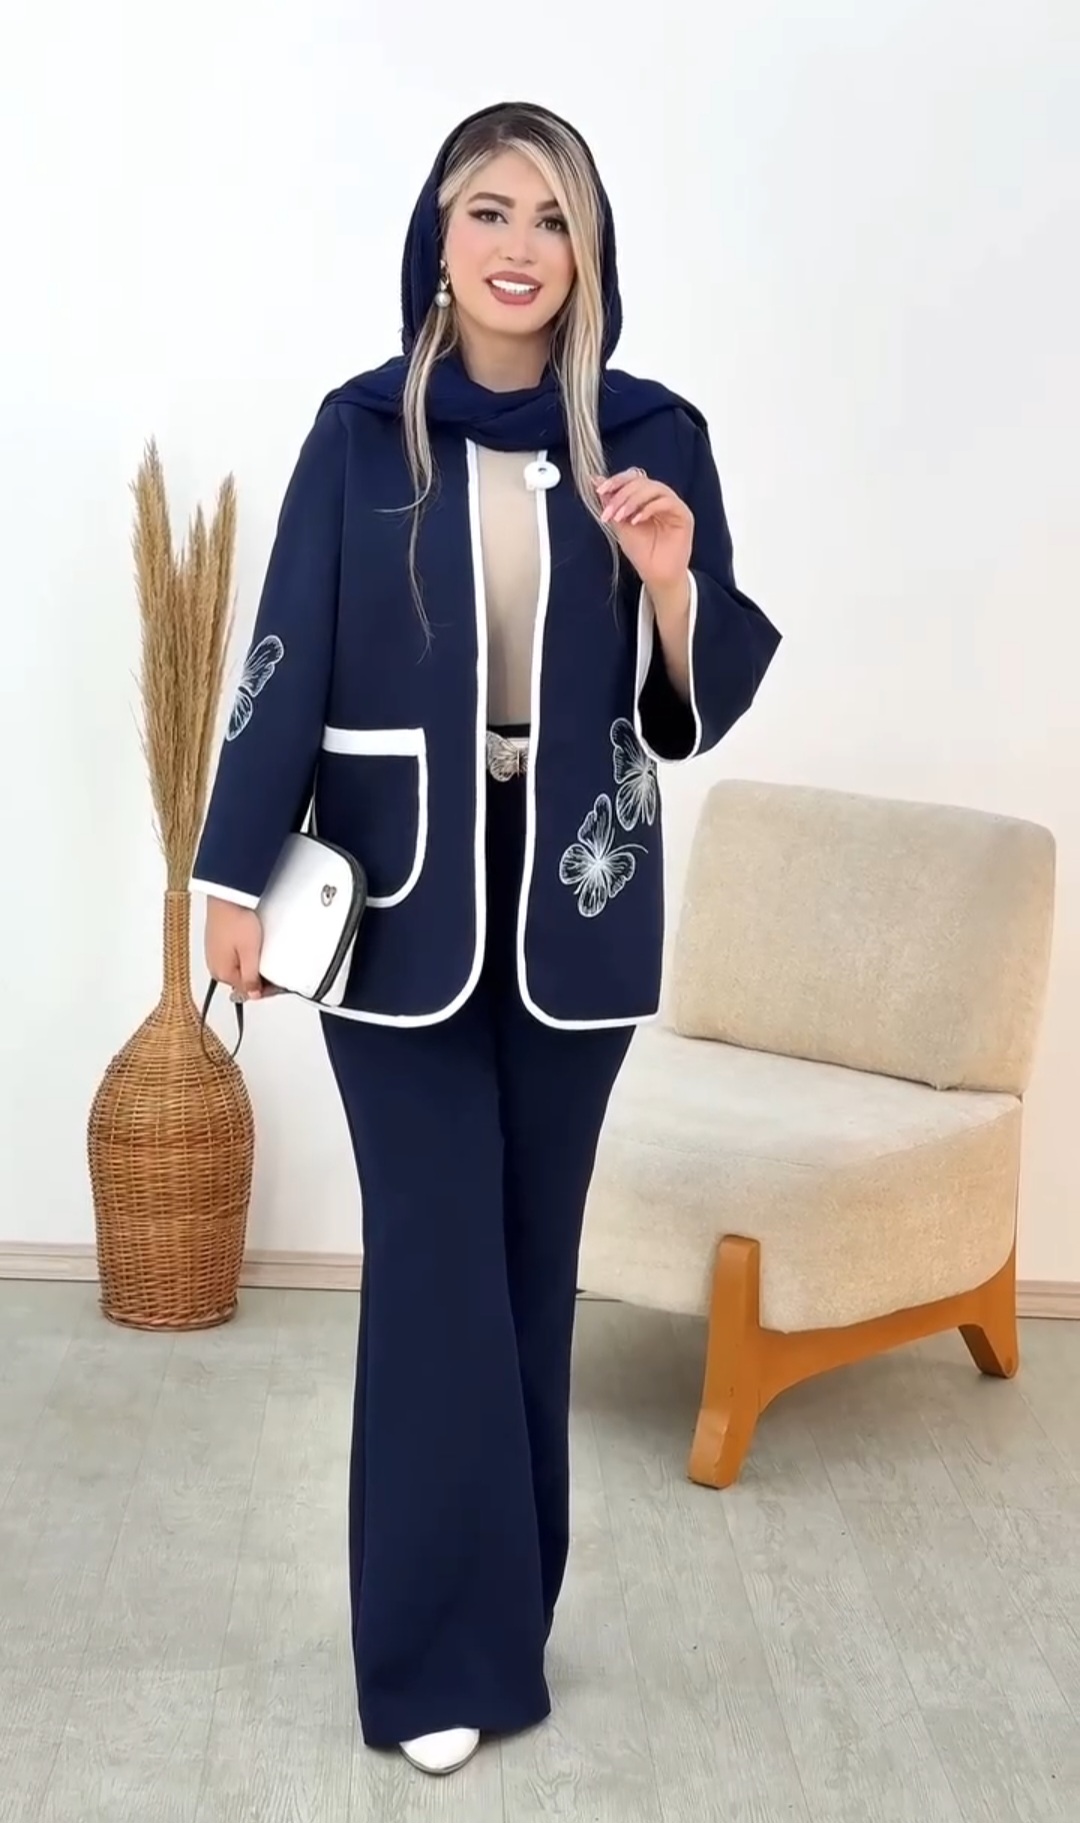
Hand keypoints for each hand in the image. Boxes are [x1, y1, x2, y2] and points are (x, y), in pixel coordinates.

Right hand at [204, 898, 279, 999]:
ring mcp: (215, 954)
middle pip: (241, 981)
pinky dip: (244, 956)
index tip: (278, 986)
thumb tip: (253, 994)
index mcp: (222, 973)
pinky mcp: (217, 942)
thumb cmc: (236, 920)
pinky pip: (233, 956)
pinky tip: (252, 948)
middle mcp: (215, 966)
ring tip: (264, 958)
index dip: (265, 990)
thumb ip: (251, 977)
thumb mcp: (250, 952)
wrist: (227, 896)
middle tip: (274, 975)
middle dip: (258, 979)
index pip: (247, 991)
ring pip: (238, 969)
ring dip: (251, 967)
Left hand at [594, 469, 693, 598]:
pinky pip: (666, 502)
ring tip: (620, 517)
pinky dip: (648, 509)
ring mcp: (673, 505)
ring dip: (632, 500)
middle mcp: (661, 498)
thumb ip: (611, 503)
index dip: (616, 481)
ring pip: (654, 488)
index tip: (600, 490)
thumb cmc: (642, 553)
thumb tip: (596, 480)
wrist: (656, 576)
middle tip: (609, 512)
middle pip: (642, 481)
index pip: (633, 478)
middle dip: (621, 495)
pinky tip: (635, 521)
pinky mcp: (684, 515)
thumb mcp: (620, 525)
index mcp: (647, 498)